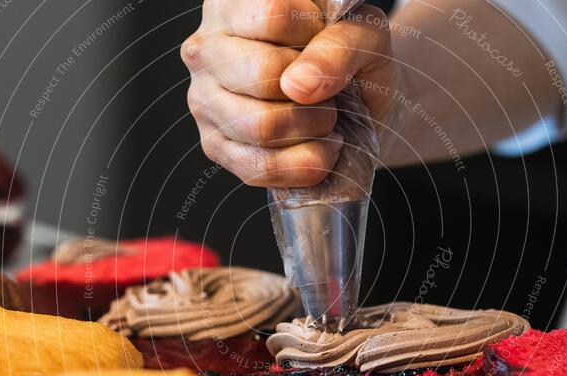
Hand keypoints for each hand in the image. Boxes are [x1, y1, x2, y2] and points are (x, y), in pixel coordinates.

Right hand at [182, 0, 395, 187]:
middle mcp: (205, 48)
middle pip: (263, 74)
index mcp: (232, 4)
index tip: (324, 41)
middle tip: (328, 91)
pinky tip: (321, 150)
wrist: (356, 100)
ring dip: (313, 129)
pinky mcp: (214, 146)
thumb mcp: (362, 33)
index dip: (314, 34)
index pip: (273, 14)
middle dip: (315, 91)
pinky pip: (259, 167)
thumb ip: (340, 45)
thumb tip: (299, 85)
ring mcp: (203, 100)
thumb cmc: (348, 56)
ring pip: (260, 125)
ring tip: (326, 119)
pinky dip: (305, 165)